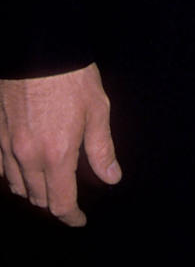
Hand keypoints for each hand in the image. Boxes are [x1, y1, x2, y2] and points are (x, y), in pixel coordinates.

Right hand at [0, 63, 120, 225]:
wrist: (38, 46)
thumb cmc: (71, 75)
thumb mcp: (97, 108)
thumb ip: (101, 148)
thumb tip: (111, 177)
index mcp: (56, 153)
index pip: (60, 203)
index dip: (71, 217)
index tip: (79, 219)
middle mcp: (27, 156)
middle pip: (37, 198)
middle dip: (55, 202)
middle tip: (69, 196)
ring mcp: (7, 145)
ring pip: (16, 186)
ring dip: (33, 190)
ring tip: (49, 182)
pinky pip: (1, 168)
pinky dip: (13, 175)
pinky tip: (26, 165)